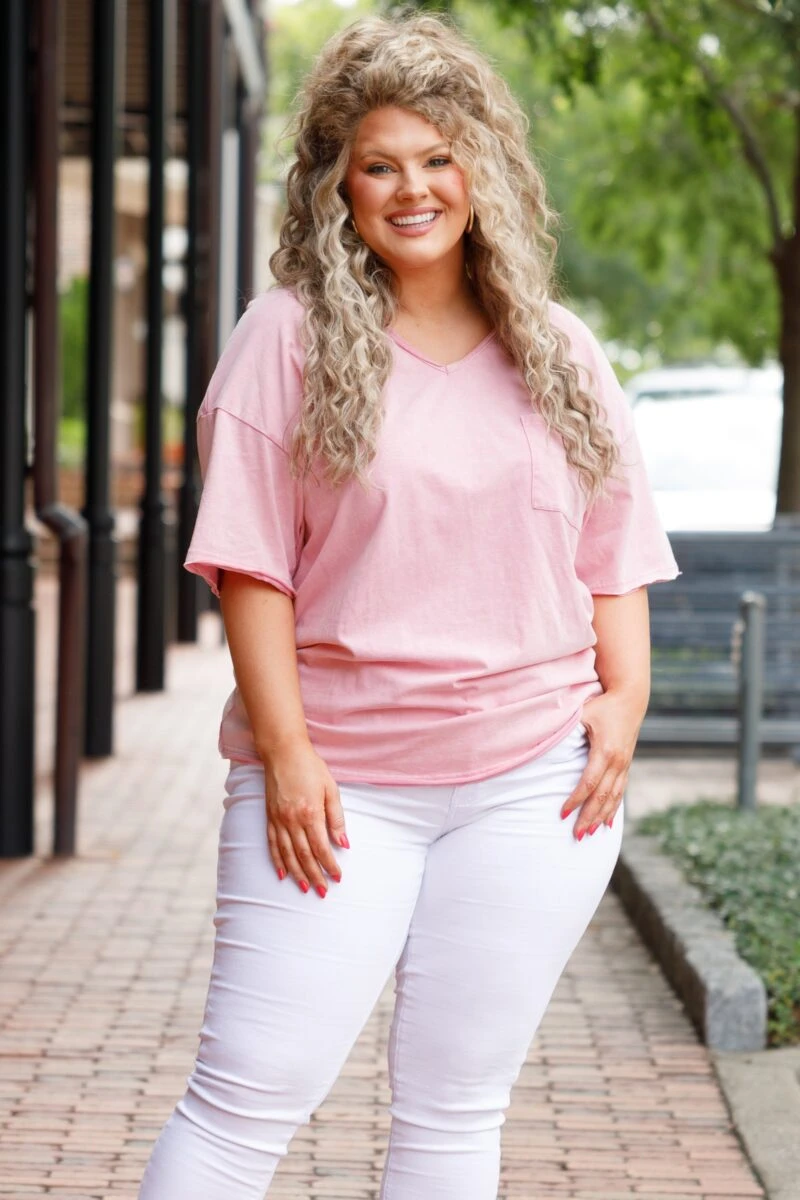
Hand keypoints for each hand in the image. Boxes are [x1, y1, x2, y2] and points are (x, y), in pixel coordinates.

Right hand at [261, 739, 348, 895]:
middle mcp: (292, 820)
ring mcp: (278, 820)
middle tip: (323, 891)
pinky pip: (273, 844)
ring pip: (288, 854)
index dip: (329, 865)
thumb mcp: (331, 789)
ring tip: (304, 888)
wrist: (283, 752)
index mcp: (310, 813)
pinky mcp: (269, 817)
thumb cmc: (311, 767)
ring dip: (297, 873)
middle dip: (314, 876)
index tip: (337, 877)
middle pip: (304, 856)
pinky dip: (277, 860)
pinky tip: (282, 873)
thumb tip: (344, 844)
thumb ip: (337, 818)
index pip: (321, 847)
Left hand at [560, 690, 643, 839]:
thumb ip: (568, 727)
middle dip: (588, 817)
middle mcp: (617, 762)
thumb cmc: (602, 705)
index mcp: (605, 751)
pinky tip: (606, 824)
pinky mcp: (626, 766)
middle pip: (601, 796)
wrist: (630, 700)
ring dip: (600, 818)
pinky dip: (613, 810)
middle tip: (575, 836)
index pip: (588, 782)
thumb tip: (545, 738)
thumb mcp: (583, 712)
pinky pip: (620, 792)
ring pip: (613, 798)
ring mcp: (624, 765)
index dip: (575, 800)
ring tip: (588, 834)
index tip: (562, 813)